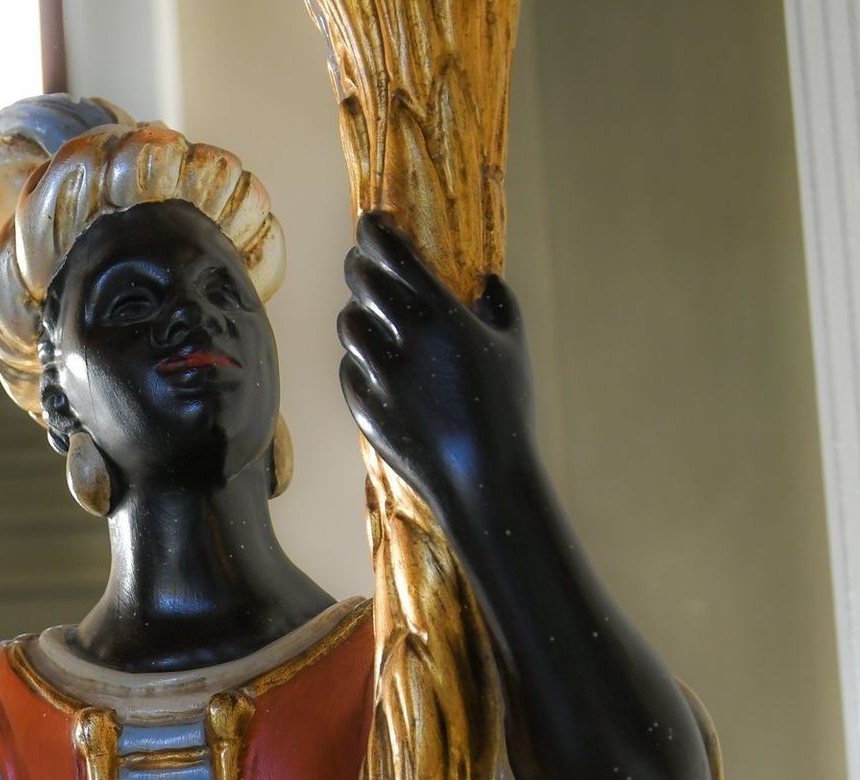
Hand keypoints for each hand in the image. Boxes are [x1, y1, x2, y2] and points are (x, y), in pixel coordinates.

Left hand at [338, 211, 535, 516]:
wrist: (480, 477)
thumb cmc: (505, 408)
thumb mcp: (512, 347)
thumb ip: (499, 304)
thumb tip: (485, 280)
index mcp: (443, 317)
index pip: (394, 254)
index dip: (376, 230)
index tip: (372, 222)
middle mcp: (405, 341)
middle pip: (361, 281)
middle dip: (360, 263)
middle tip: (364, 261)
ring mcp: (379, 375)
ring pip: (347, 323)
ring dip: (356, 310)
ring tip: (368, 311)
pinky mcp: (363, 406)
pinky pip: (348, 368)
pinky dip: (358, 359)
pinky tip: (374, 361)